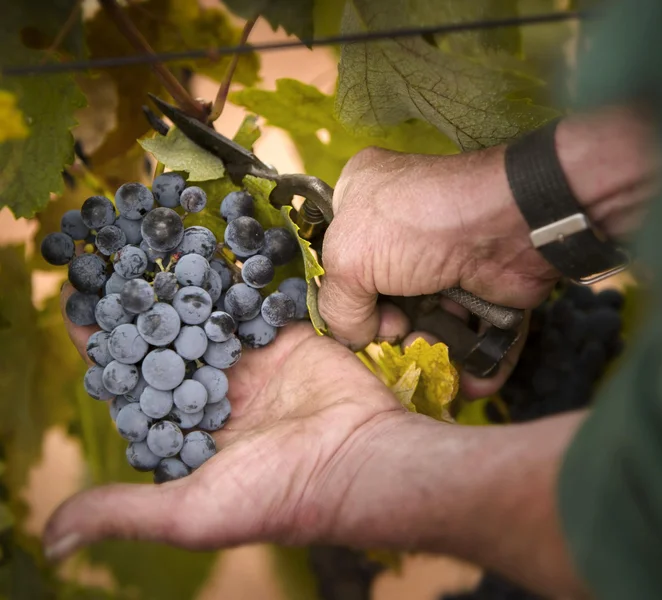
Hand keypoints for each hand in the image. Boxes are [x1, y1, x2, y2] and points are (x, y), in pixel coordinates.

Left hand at [47, 286, 588, 598]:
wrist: (360, 459)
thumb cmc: (277, 493)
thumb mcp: (192, 512)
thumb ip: (125, 512)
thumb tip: (50, 538)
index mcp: (190, 435)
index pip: (136, 389)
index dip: (106, 356)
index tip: (76, 316)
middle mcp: (218, 396)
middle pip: (168, 345)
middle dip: (138, 311)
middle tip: (108, 268)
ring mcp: (254, 365)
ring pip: (207, 317)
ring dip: (180, 287)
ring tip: (147, 250)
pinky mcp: (286, 339)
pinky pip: (253, 303)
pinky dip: (232, 278)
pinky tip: (204, 249)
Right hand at [318, 105, 657, 350]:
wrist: (507, 224)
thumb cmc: (419, 223)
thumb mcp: (348, 258)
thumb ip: (337, 307)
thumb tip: (356, 338)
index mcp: (362, 200)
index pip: (339, 254)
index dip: (343, 293)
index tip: (352, 317)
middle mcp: (403, 228)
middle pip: (382, 296)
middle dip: (388, 329)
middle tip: (395, 334)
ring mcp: (445, 258)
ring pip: (427, 320)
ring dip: (428, 349)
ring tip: (429, 354)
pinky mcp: (481, 287)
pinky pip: (471, 331)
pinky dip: (470, 360)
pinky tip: (466, 379)